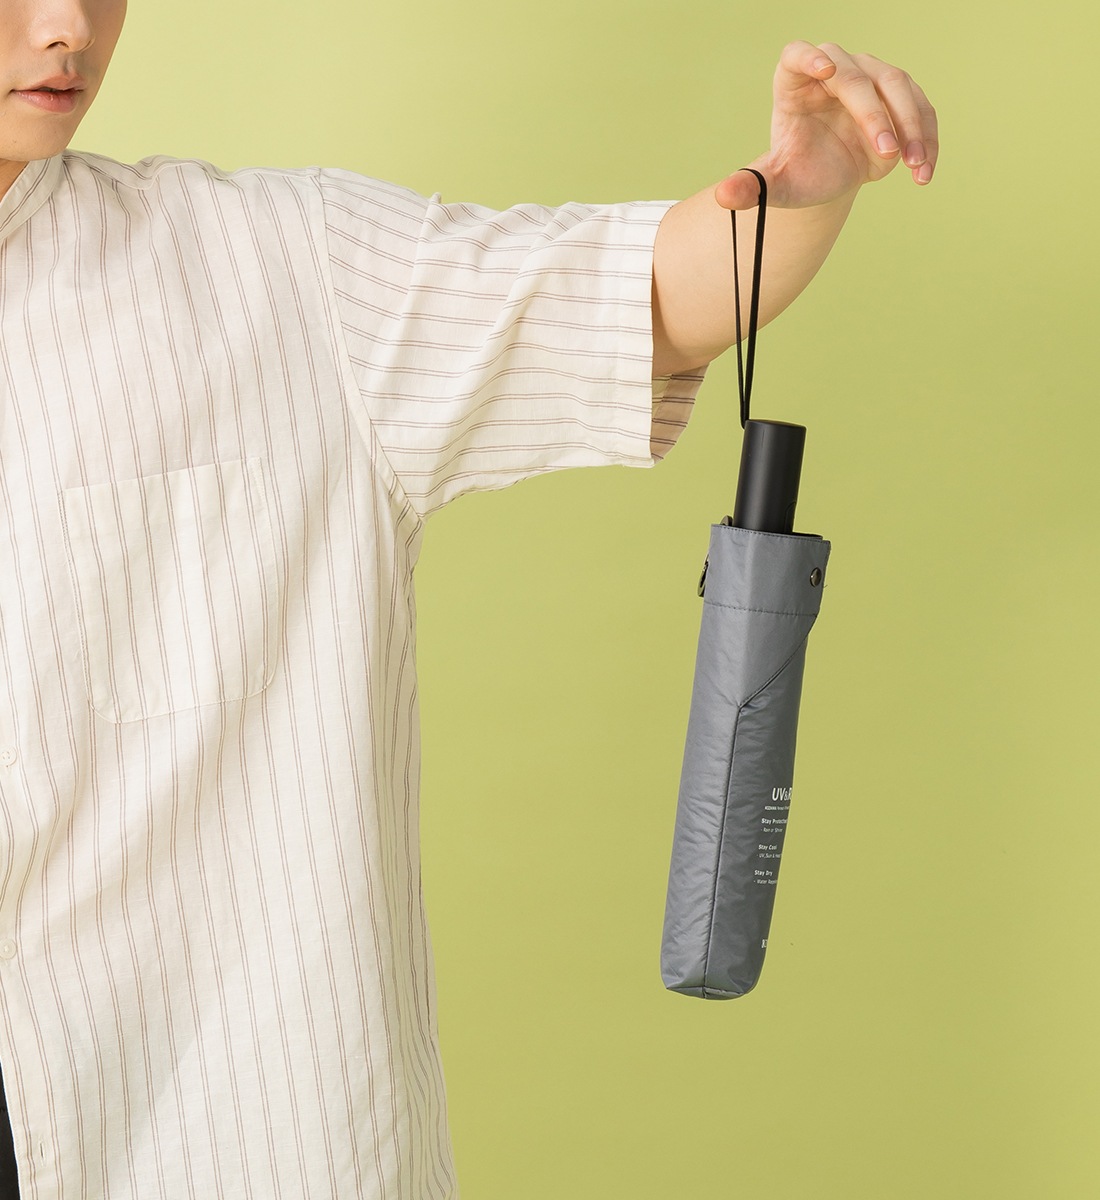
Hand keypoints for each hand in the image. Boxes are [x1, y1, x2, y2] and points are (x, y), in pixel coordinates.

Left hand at [715, 41, 938, 210]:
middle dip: (875, 115)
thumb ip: (751, 187)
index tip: (824, 71)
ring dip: (911, 125)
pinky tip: (924, 172)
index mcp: (794, 83)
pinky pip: (921, 108)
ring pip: (897, 86)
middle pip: (857, 77)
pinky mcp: (900, 96)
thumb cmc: (798, 173)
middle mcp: (835, 70)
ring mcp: (871, 77)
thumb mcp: (775, 184)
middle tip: (887, 152)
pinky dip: (927, 139)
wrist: (828, 176)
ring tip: (913, 167)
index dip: (809, 59)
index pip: (797, 56)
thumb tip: (723, 197)